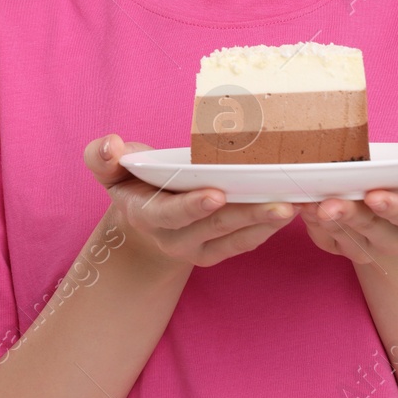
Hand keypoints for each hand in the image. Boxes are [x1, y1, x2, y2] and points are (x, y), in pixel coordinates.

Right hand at [84, 133, 297, 268]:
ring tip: (295, 206)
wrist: (140, 220)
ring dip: (266, 223)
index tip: (217, 194)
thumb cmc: (130, 182)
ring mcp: (196, 248)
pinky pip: (243, 244)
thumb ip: (102, 156)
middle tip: (280, 202)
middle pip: (213, 227)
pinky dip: (267, 230)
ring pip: (234, 237)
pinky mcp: (215, 252)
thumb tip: (111, 145)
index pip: (170, 213)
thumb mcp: (108, 168)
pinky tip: (290, 213)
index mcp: (146, 213)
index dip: (192, 205)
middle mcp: (172, 237)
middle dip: (247, 214)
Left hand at [295, 145, 397, 265]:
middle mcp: (395, 235)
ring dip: (326, 224)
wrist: (392, 195)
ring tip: (309, 204)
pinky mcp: (340, 243)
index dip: (395, 208)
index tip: (375, 195)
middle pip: (374, 232)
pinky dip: (312, 227)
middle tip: (330, 204)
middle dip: (352, 218)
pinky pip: (325, 241)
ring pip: (347, 240)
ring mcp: (367, 243)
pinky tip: (300, 207)